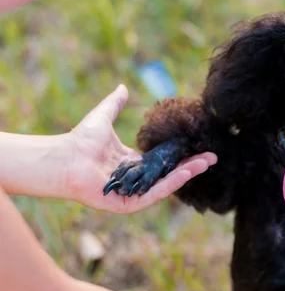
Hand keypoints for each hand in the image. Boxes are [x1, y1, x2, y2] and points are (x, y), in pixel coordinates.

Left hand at [65, 84, 216, 213]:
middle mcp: (137, 179)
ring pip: (167, 184)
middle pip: (171, 172)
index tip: (199, 145)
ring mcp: (135, 193)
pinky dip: (172, 184)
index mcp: (132, 162)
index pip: (163, 160)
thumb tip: (122, 87)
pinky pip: (155, 194)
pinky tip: (187, 172)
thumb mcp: (103, 117)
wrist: (65, 158)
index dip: (181, 153)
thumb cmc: (80, 140)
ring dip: (188, 173)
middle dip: (193, 164)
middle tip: (213, 157)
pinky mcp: (130, 204)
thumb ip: (114, 104)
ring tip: (206, 162)